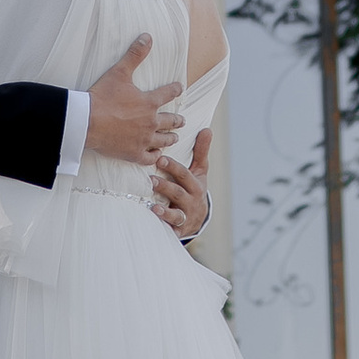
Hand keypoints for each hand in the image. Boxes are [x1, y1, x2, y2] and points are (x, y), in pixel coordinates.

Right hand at [84, 34, 179, 168]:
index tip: (180, 88)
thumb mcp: (119, 72)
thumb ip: (135, 54)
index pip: (168, 94)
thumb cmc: (103, 97)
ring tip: (174, 138)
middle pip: (170, 121)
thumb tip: (147, 37)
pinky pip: (149, 158)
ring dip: (170, 138)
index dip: (175, 90)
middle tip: (182, 120)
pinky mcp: (134, 154)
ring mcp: (143, 140)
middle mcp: (151, 122)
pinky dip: (155, 156)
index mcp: (149, 102)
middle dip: (177, 120)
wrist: (87, 122)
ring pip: (163, 140)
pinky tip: (157, 156)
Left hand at [152, 126, 210, 242]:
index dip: (173, 167)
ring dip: (165, 210)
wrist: (198, 218)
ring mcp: (185, 215)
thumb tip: (207, 129)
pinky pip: (172, 229)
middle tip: (151, 179)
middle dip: (166, 187)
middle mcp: (191, 200)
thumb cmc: (195, 187)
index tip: (160, 159)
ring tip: (153, 206)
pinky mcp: (178, 229)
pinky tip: (155, 222)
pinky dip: (164, 227)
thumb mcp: (200, 171)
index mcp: (196, 184)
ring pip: (176, 214)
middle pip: (179, 193)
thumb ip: (200, 151)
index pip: (185, 175)